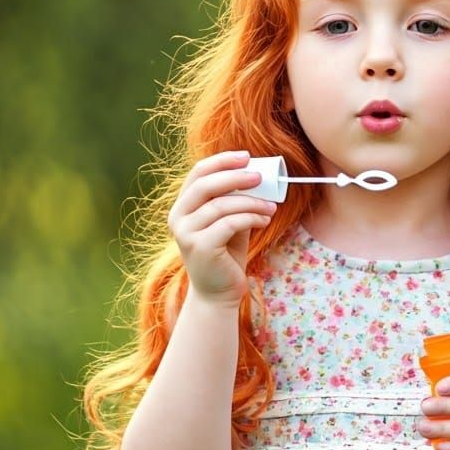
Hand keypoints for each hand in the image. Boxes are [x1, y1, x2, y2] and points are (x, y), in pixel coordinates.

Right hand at [166, 150, 277, 307]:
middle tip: (260, 177)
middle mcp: (178, 217)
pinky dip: (251, 217)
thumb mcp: (229, 221)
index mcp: (182, 206)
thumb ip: (234, 200)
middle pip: (206, 185)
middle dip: (235, 177)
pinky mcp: (200, 247)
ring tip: (271, 206)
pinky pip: (229, 223)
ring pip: (221, 205)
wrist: (219, 293)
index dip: (221, 161)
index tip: (246, 156)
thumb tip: (256, 174)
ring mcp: (186, 233)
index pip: (198, 173)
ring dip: (251, 202)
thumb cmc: (226, 254)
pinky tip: (265, 219)